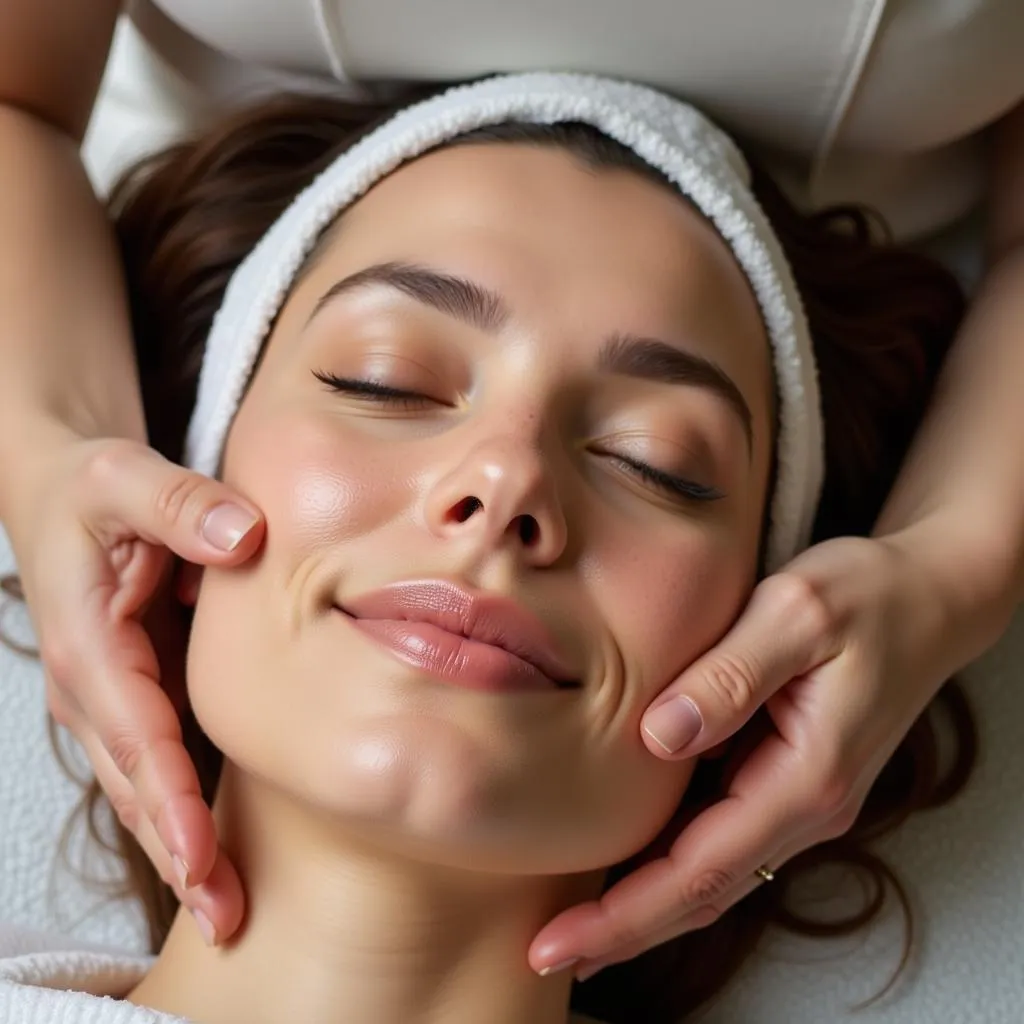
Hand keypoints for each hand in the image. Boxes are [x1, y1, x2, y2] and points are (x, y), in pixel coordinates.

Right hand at [7, 436, 264, 946]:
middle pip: (139, 784)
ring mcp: (114, 697)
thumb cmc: (90, 487)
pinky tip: (220, 850)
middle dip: (178, 855)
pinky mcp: (139, 692)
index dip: (170, 798)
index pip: (137, 734)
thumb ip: (180, 503)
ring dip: (182, 849)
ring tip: (227, 910)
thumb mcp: (125, 475)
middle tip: (227, 919)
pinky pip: (162, 760)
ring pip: (147, 787)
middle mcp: (94, 686)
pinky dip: (186, 810)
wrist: (65, 493)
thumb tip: (244, 537)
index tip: (199, 859)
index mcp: (89, 642)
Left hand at [529, 530, 1011, 979]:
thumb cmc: (868, 595)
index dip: (628, 913)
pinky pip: (722, 837)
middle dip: (623, 929)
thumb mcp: (795, 614)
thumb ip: (728, 677)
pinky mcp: (788, 778)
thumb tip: (659, 737)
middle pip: (702, 892)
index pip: (702, 870)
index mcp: (806, 778)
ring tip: (574, 922)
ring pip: (712, 874)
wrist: (929, 595)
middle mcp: (806, 805)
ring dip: (644, 903)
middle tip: (547, 950)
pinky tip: (629, 861)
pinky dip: (672, 864)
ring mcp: (800, 798)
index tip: (563, 940)